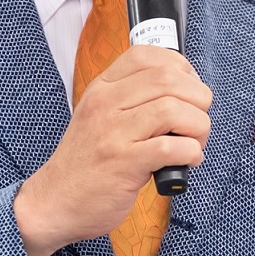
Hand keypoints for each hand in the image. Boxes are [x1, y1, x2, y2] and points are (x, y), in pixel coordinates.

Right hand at [13, 46, 211, 255]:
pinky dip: (190, 152)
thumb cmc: (87, 158)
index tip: (189, 84)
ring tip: (196, 141)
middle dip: (197, 96)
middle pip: (167, 80)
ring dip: (198, 125)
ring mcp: (114, 133)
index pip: (145, 55)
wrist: (55, 200)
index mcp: (102, 87)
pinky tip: (189, 159)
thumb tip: (181, 88)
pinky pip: (170, 147)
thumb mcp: (99, 113)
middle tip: (199, 117)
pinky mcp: (124, 164)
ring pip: (173, 110)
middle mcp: (106, 104)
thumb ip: (130, 96)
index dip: (178, 65)